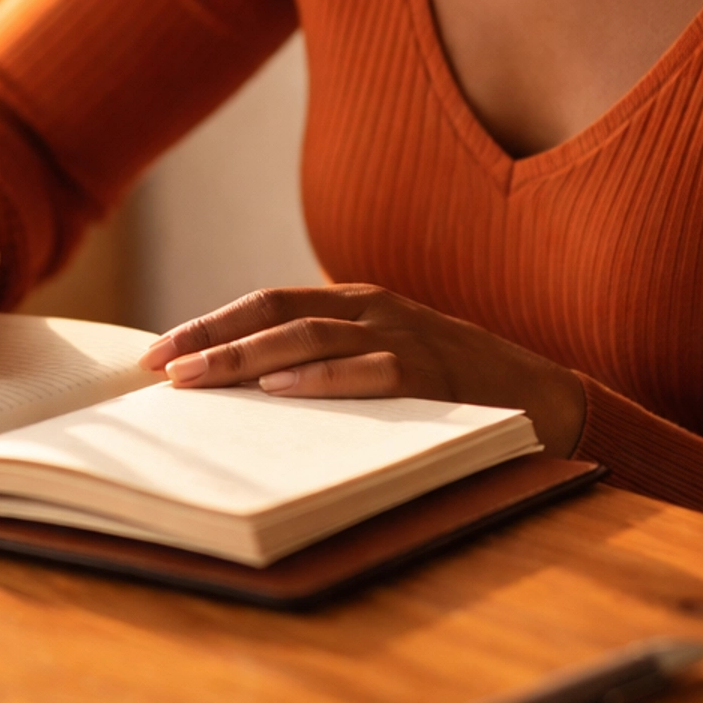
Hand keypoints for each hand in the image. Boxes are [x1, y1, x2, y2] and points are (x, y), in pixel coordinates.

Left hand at [139, 285, 585, 456]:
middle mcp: (375, 310)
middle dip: (211, 338)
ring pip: (310, 337)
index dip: (209, 324)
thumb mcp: (382, 360)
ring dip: (246, 357)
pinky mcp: (433, 376)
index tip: (156, 354)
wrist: (547, 399)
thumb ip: (325, 364)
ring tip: (198, 378)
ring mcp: (405, 338)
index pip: (267, 303)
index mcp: (357, 303)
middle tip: (160, 367)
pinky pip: (369, 372)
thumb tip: (242, 395)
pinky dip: (321, 378)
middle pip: (275, 313)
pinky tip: (279, 388)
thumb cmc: (450, 387)